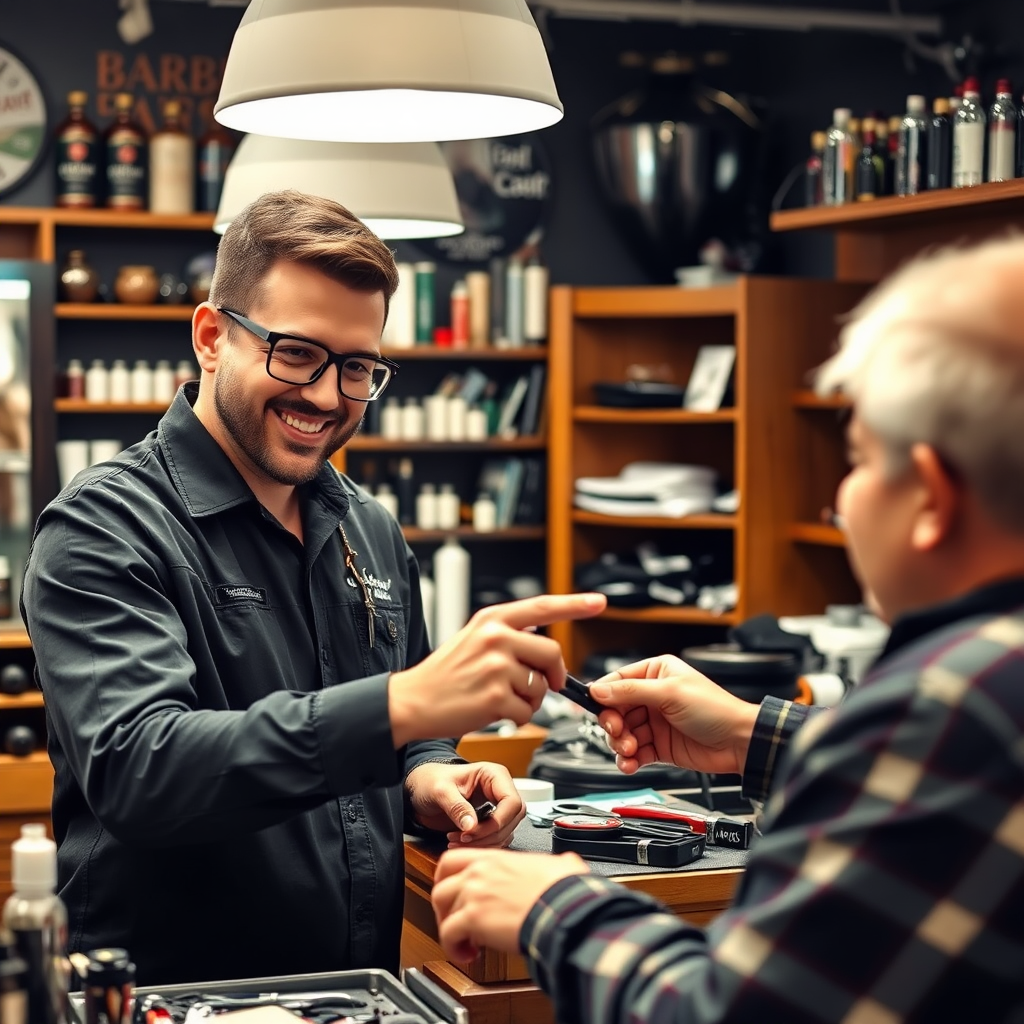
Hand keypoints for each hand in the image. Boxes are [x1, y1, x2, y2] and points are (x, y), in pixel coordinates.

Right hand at [389, 593, 606, 746]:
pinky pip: (529, 710)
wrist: (413, 700)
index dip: (575, 604)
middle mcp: (496, 637)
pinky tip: (495, 710)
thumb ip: (508, 635)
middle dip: (553, 674)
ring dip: (531, 699)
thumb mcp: (473, 638)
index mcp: (492, 619)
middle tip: (542, 684)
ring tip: (503, 698)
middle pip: (552, 653)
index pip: (543, 607)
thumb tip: (544, 642)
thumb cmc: (445, 674)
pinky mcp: (496, 697)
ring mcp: (496, 667)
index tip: (599, 602)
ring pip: (542, 686)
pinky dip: (518, 716)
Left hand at [405, 761, 524, 848]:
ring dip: (484, 842)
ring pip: (506, 831)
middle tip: (462, 839)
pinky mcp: (491, 820)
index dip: (497, 821)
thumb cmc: (431, 781)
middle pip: (512, 818)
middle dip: (489, 834)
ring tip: (456, 842)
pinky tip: (461, 844)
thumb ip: (456, 807)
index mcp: (494, 775)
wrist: (422, 789)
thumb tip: (472, 826)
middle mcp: (500, 790)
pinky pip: (497, 837)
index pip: (512, 801)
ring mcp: (497, 806)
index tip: (472, 832)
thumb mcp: (440, 791)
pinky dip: (482, 845)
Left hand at [432, 848, 588, 961]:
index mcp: (494, 858)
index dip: (446, 879)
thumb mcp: (556, 865)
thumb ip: (552, 864)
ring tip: (464, 943)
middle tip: (456, 922)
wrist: (564, 907)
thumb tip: (567, 866)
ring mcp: (474, 893)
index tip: (452, 893)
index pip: (453, 860)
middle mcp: (479, 872)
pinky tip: (468, 955)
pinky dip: (453, 948)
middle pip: (440, 885)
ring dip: (448, 928)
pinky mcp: (473, 918)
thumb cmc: (563, 890)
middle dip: (443, 908)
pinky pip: (447, 934)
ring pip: (440, 908)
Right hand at [587, 655, 759, 775]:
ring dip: (621, 743)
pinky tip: (630, 763)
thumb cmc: (715, 710)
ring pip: (622, 733)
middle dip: (613, 723)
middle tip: (618, 732)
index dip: (603, 695)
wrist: (739, 743)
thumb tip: (600, 689)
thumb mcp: (670, 693)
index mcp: (656, 673)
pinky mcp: (658, 746)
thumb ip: (631, 691)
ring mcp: (655, 722)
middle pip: (615, 710)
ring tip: (630, 749)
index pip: (617, 681)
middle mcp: (652, 696)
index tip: (594, 708)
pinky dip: (628, 760)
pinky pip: (634, 753)